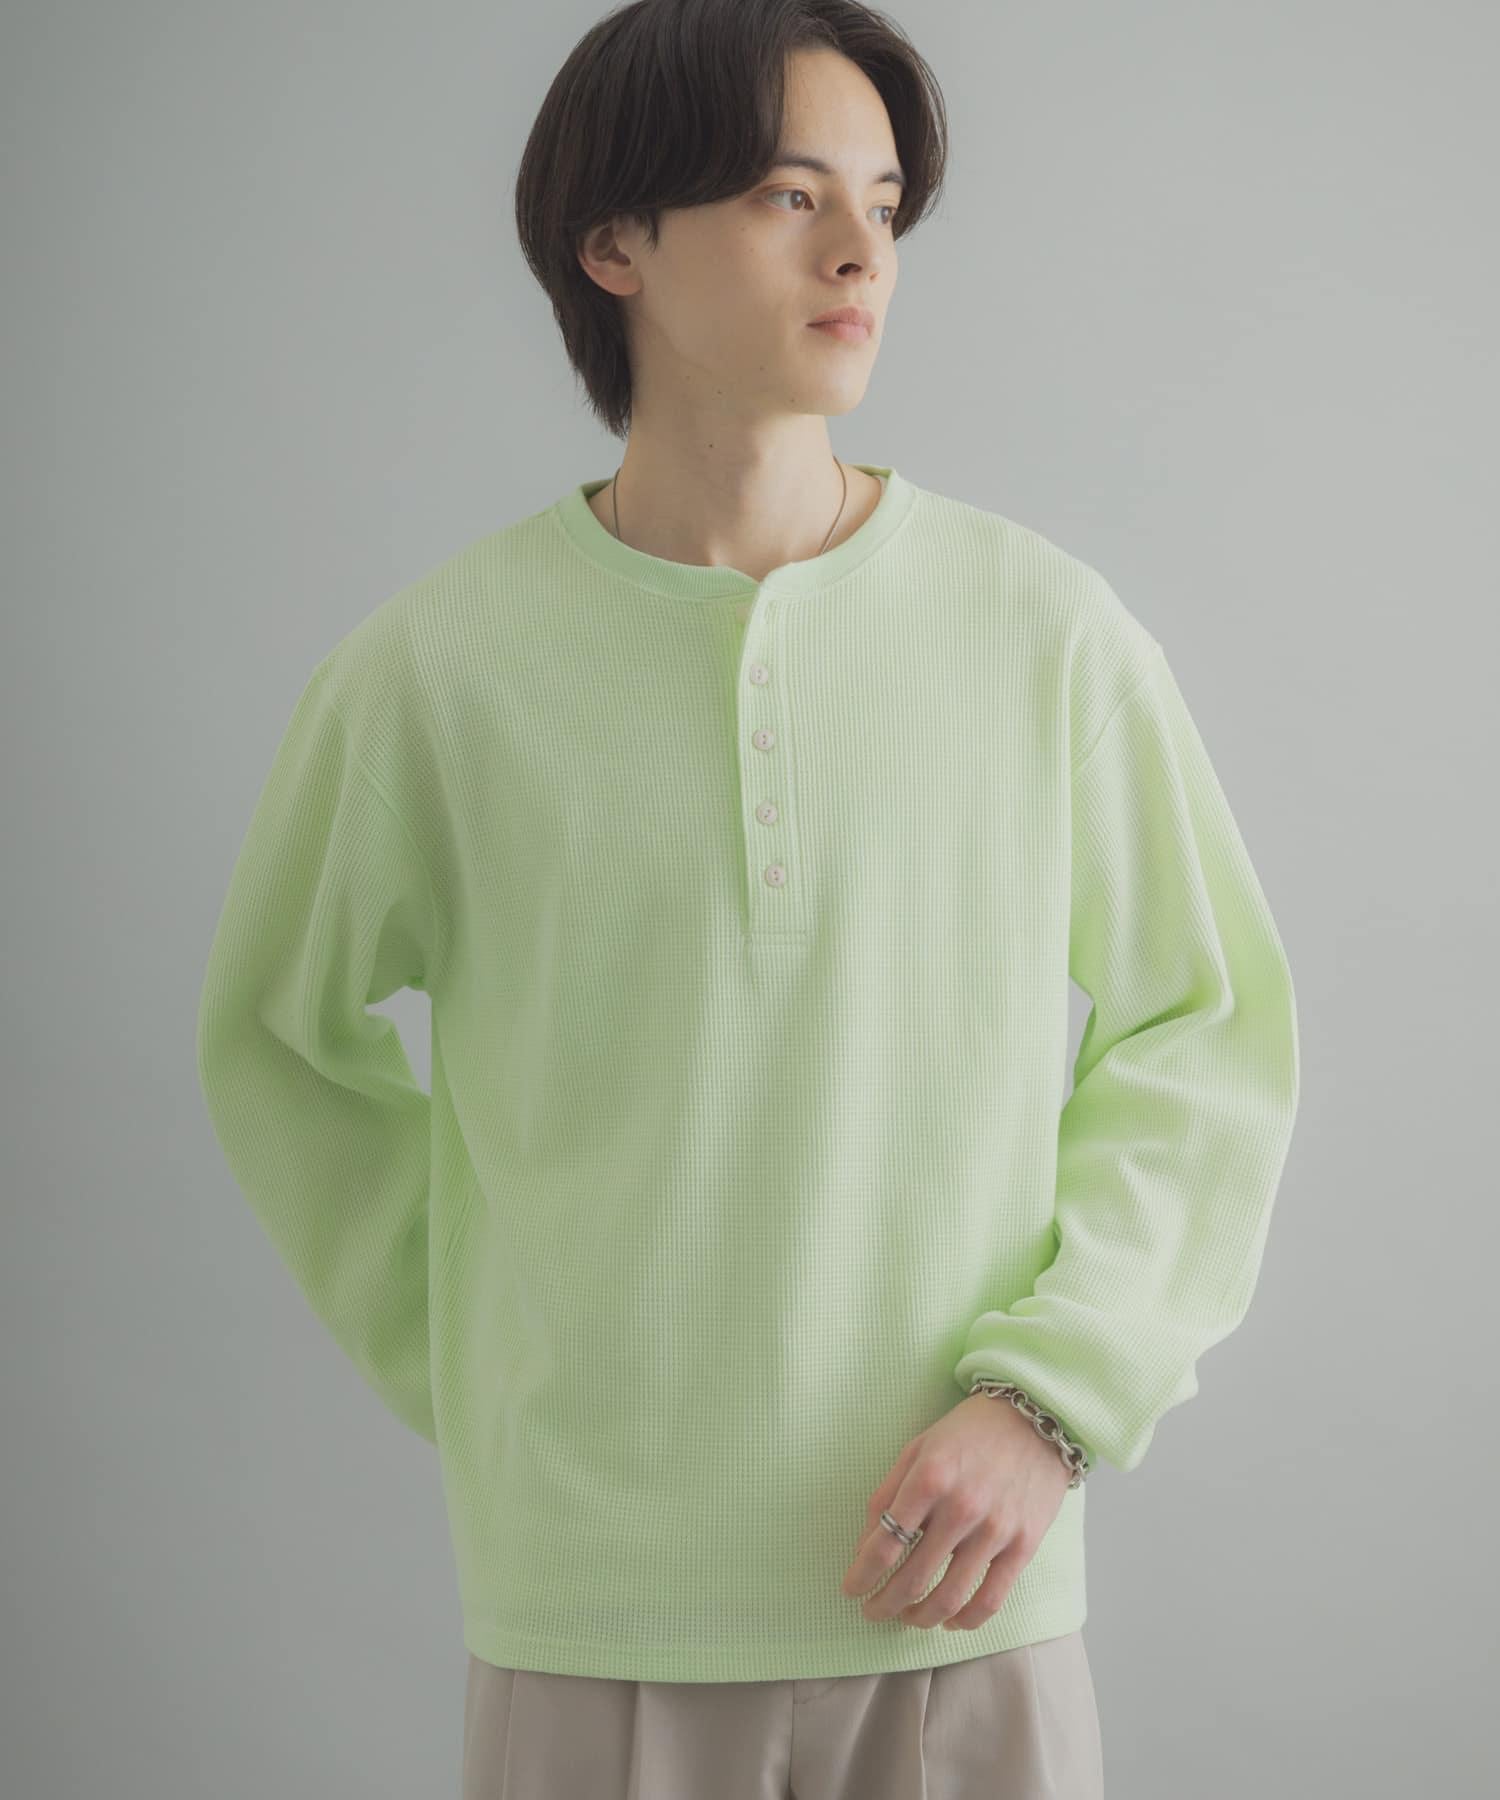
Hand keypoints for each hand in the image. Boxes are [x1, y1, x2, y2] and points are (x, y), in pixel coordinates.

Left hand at [839, 1393, 1071, 1631]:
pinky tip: (948, 1620)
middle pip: (913, 1578)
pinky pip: (990, 1600)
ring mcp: (996, 1529)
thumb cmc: (968, 1432)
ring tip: (906, 1618)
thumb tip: (864, 1546)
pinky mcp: (1024, 1545)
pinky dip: (965, 1621)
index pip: (884, 1544)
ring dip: (919, 1618)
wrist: (1034, 1419)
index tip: (850, 1589)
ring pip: (950, 1598)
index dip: (861, 1575)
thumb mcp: (918, 1448)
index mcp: (929, 1478)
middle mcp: (962, 1507)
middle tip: (872, 1611)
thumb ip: (888, 1494)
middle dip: (884, 1604)